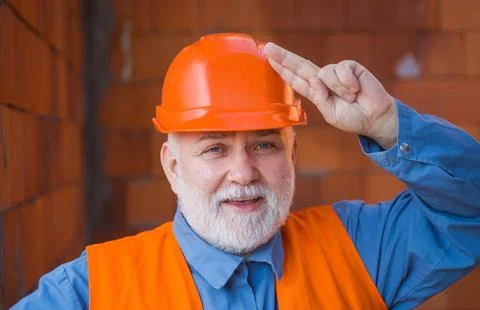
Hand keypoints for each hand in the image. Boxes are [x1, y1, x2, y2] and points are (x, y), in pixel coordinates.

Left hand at [263, 42, 397, 149]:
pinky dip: (348, 82)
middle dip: (284, 57)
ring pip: (325, 73)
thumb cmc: (352, 118)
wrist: (375, 118)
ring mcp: (336, 73)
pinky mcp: (350, 67)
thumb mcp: (330, 114)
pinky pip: (342, 69)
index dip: (283, 71)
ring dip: (338, 88)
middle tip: (268, 48)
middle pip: (300, 66)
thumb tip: (313, 79)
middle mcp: (323, 80)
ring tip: (350, 98)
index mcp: (316, 92)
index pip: (296, 80)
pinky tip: (356, 90)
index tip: (269, 61)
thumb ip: (319, 98)